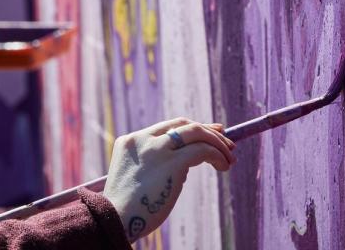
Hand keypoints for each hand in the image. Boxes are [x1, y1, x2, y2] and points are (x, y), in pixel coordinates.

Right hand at [103, 118, 235, 241]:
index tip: (209, 132)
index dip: (192, 128)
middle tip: (226, 142)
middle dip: (208, 131)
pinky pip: (203, 150)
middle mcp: (144, 140)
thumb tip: (186, 163)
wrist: (115, 219)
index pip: (168, 127)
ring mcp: (157, 149)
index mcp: (131, 141)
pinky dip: (217, 155)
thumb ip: (154, 164)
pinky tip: (224, 166)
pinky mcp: (172, 162)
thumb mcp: (135, 177)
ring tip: (230, 157)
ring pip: (196, 132)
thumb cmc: (126, 208)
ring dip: (217, 142)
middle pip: (183, 124)